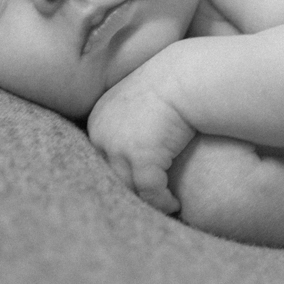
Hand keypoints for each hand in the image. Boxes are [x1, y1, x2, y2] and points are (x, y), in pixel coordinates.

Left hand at [86, 73, 195, 214]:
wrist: (187, 77)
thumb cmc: (170, 84)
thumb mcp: (138, 100)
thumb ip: (128, 121)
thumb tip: (135, 141)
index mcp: (97, 120)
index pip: (101, 158)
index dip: (120, 174)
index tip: (138, 184)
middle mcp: (102, 135)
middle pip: (110, 176)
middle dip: (129, 191)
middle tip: (148, 203)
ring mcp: (119, 148)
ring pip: (129, 188)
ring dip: (146, 201)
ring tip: (163, 206)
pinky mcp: (141, 159)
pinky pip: (151, 192)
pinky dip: (163, 202)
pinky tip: (176, 204)